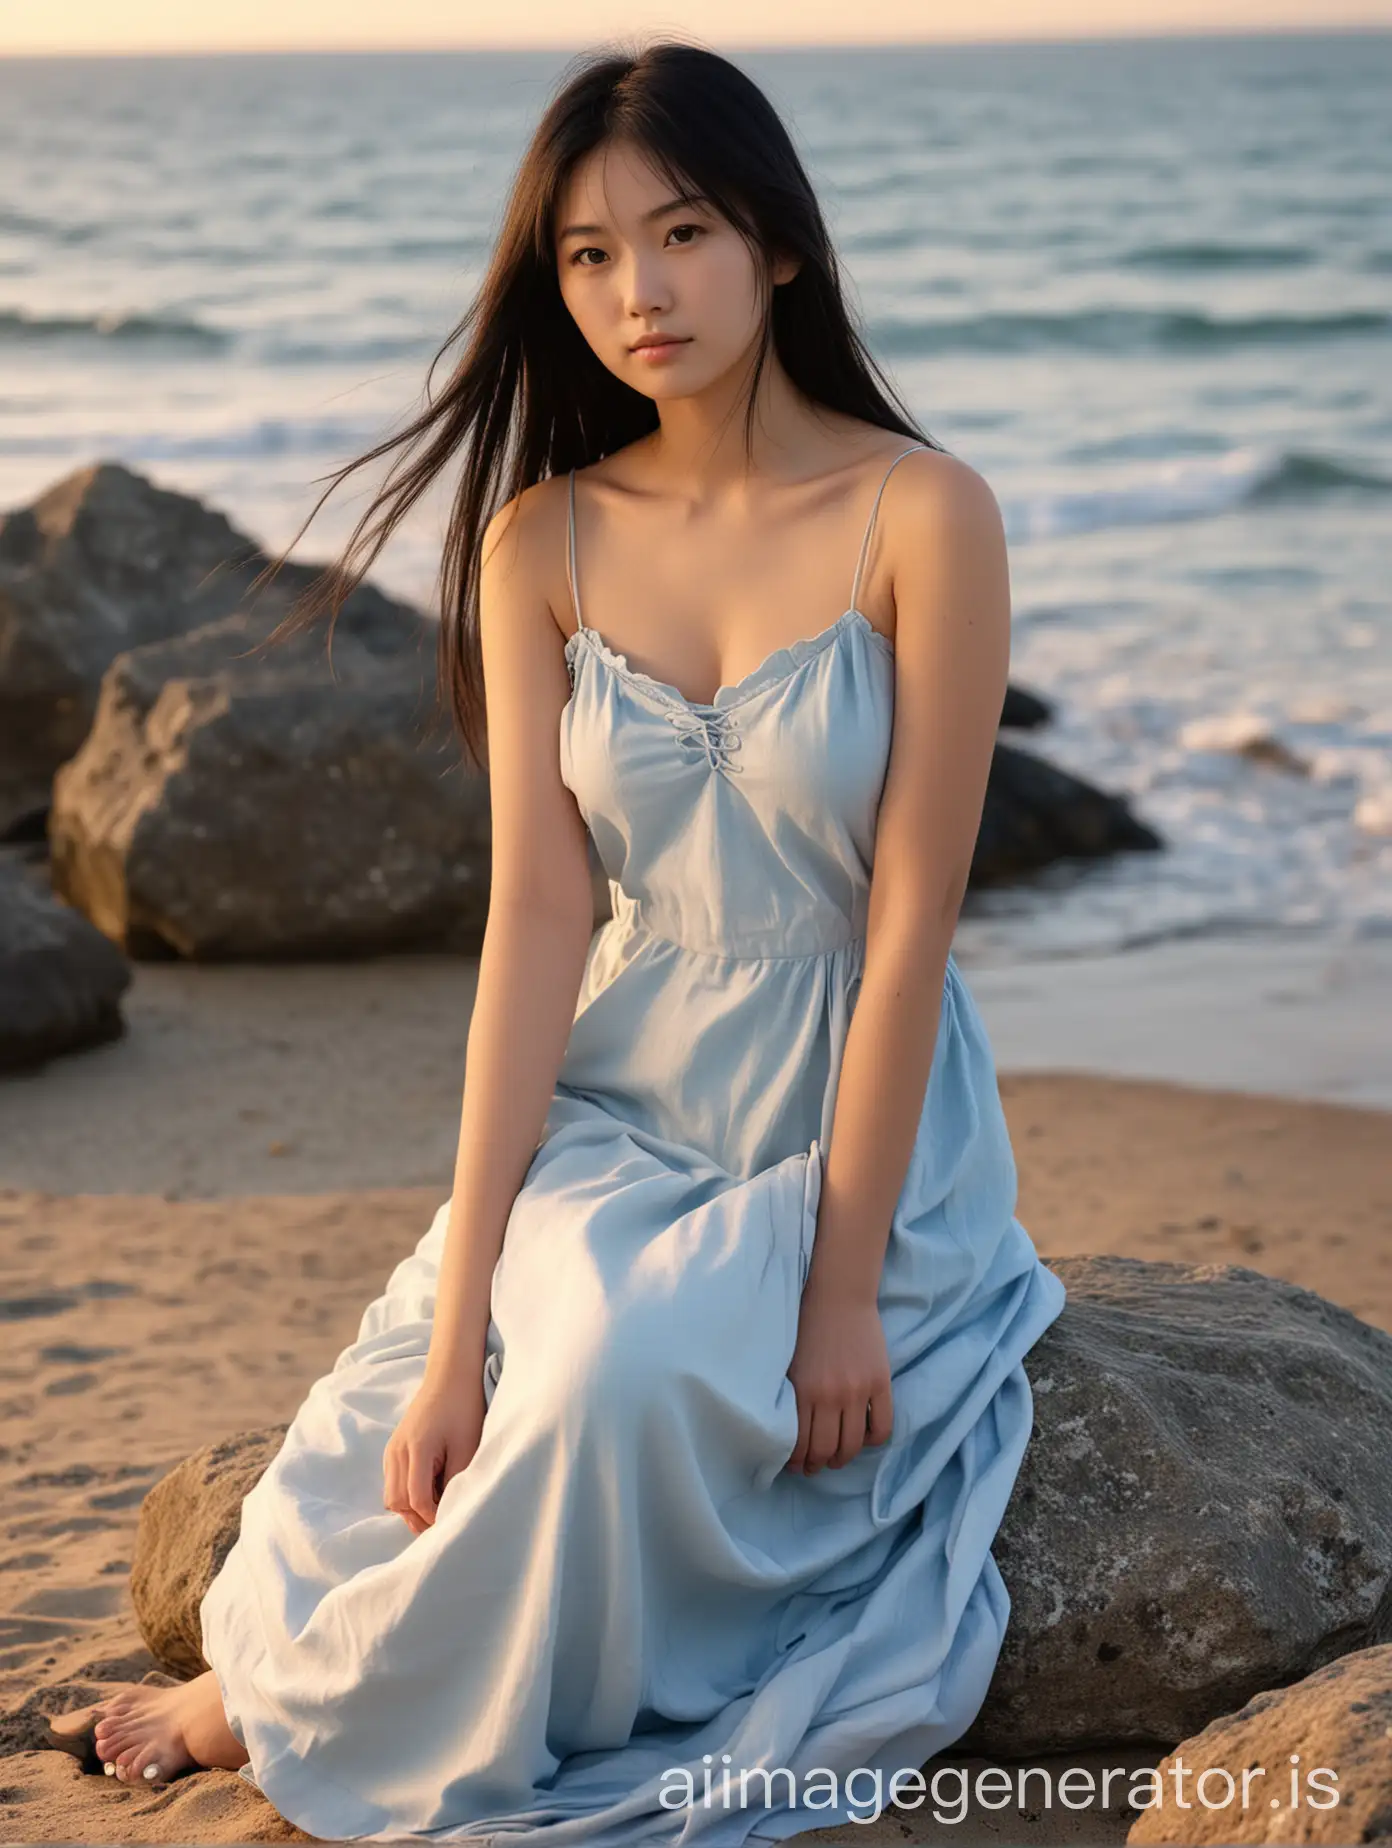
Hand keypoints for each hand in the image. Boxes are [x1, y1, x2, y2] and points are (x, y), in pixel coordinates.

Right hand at [383, 1371, 486, 1534]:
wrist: (450, 1376)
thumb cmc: (463, 1408)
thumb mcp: (466, 1446)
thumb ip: (455, 1480)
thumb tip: (449, 1510)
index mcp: (416, 1449)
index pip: (416, 1499)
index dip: (433, 1517)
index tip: (451, 1520)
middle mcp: (397, 1451)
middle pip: (397, 1502)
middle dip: (418, 1518)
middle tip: (442, 1522)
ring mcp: (392, 1450)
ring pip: (391, 1496)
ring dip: (411, 1508)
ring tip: (436, 1508)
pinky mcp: (394, 1449)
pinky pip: (393, 1482)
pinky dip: (407, 1494)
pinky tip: (429, 1492)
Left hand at [785, 1283, 893, 1474]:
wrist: (838, 1296)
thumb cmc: (807, 1326)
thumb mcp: (789, 1363)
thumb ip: (790, 1397)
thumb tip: (787, 1433)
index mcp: (803, 1391)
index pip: (801, 1443)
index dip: (798, 1461)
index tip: (795, 1466)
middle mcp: (830, 1396)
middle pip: (826, 1449)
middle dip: (818, 1465)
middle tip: (814, 1468)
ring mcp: (858, 1391)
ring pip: (853, 1444)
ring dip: (843, 1458)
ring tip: (837, 1458)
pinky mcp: (880, 1383)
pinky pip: (881, 1427)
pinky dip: (873, 1441)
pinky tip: (864, 1438)